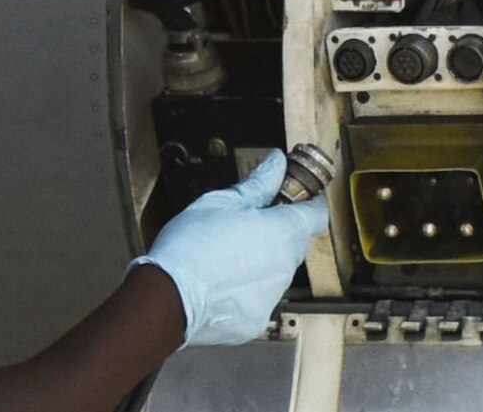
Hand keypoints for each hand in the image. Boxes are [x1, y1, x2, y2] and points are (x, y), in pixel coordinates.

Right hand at [128, 149, 328, 347]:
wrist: (165, 297)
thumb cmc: (191, 247)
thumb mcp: (222, 201)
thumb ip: (258, 183)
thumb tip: (276, 163)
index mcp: (283, 232)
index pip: (317, 214)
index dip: (310, 202)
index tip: (298, 196)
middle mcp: (286, 266)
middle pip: (295, 242)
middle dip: (278, 231)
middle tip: (249, 222)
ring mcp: (273, 295)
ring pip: (277, 271)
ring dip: (261, 261)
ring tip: (227, 254)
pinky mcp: (256, 319)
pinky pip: (260, 298)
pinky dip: (246, 289)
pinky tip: (221, 281)